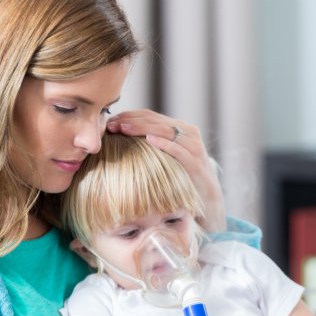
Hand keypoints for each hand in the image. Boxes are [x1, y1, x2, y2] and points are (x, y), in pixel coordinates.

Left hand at [107, 109, 225, 231]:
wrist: (207, 200)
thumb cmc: (180, 178)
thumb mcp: (164, 158)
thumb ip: (149, 145)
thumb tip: (118, 139)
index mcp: (179, 128)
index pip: (149, 116)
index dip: (128, 116)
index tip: (108, 121)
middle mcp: (188, 133)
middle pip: (155, 121)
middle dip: (131, 121)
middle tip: (111, 125)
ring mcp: (194, 146)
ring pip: (165, 131)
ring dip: (142, 128)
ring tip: (123, 129)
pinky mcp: (197, 162)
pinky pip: (179, 150)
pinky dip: (165, 143)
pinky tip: (149, 139)